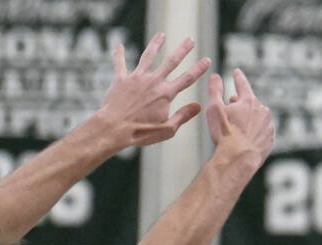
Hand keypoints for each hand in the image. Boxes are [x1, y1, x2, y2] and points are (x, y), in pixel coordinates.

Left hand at [97, 33, 209, 148]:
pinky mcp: (121, 79)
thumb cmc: (141, 132)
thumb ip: (183, 116)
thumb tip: (198, 106)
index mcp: (166, 94)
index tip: (207, 60)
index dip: (199, 69)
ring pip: (148, 56)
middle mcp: (153, 81)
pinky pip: (120, 63)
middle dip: (183, 49)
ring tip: (161, 34)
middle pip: (171, 61)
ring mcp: (137, 78)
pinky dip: (119, 54)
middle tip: (190, 39)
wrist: (114, 128)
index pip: (187, 78)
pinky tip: (119, 45)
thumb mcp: (167, 130)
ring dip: (156, 44)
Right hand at [207, 68, 274, 167]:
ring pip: (257, 117)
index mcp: (249, 101)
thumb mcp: (214, 108)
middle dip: (241, 102)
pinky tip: (245, 138)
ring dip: (248, 118)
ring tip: (237, 126)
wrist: (239, 159)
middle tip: (231, 106)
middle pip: (250, 102)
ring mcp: (268, 126)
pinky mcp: (270, 140)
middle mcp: (262, 111)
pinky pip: (261, 132)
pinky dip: (254, 132)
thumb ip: (214, 89)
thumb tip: (215, 76)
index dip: (238, 77)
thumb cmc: (225, 134)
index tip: (237, 72)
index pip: (242, 84)